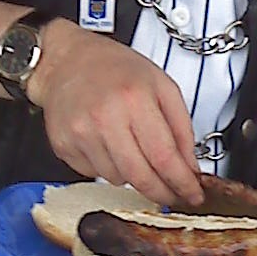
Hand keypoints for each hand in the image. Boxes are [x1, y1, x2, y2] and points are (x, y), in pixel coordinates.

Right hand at [27, 24, 202, 208]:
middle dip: (161, 192)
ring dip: (132, 175)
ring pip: (118, 180)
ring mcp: (81, 134)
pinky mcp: (64, 146)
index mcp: (135, 99)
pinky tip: (107, 144)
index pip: (164, 157)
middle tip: (172, 193)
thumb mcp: (161, 85)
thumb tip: (190, 167)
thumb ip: (181, 127)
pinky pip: (94, 175)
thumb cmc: (113, 68)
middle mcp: (105, 118)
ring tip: (130, 147)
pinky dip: (108, 167)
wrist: (66, 61)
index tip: (192, 194)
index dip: (182, 183)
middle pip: (141, 176)